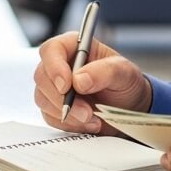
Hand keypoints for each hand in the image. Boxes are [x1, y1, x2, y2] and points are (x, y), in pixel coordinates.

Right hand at [32, 32, 150, 133]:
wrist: (129, 107)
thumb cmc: (126, 82)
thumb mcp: (124, 73)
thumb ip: (104, 72)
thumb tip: (79, 80)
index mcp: (74, 47)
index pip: (51, 50)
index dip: (54, 67)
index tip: (67, 86)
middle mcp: (60, 65)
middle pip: (42, 77)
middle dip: (62, 98)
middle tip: (86, 111)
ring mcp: (54, 87)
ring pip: (43, 99)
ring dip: (67, 114)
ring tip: (93, 118)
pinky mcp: (54, 107)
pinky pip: (50, 117)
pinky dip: (69, 124)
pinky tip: (89, 123)